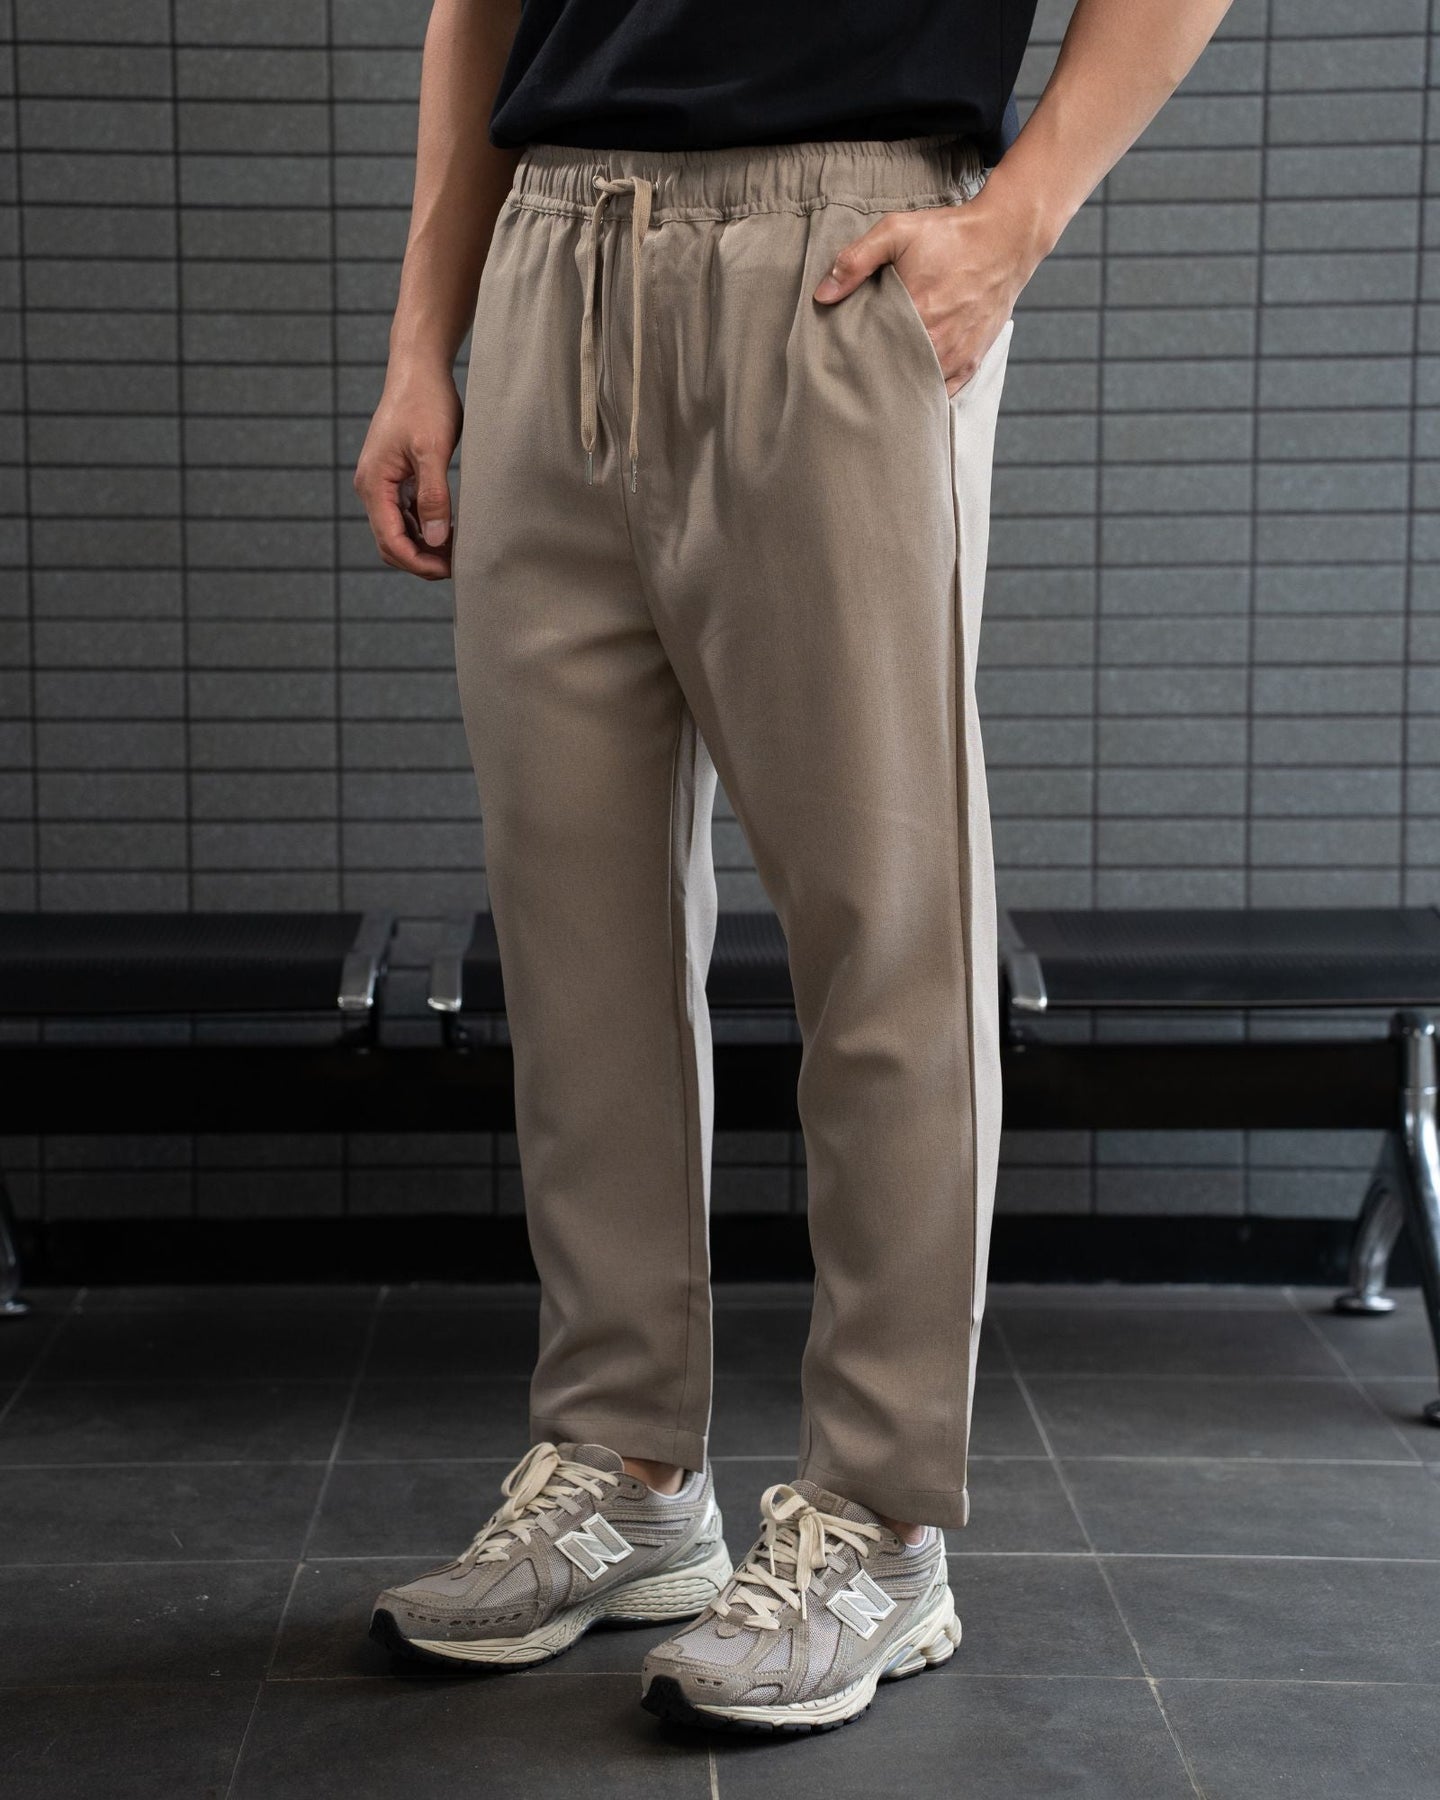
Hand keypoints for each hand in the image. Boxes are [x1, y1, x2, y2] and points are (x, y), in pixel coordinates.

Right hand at [353, 363, 462, 579]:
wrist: (419, 369)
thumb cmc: (425, 403)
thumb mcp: (433, 450)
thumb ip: (433, 496)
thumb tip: (435, 539)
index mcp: (374, 484)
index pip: (391, 542)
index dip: (419, 563)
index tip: (450, 569)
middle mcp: (372, 487)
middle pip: (391, 542)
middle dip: (421, 560)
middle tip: (457, 565)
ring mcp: (382, 483)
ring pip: (399, 530)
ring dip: (424, 546)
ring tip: (458, 550)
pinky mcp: (395, 476)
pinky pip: (406, 514)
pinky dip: (425, 527)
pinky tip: (450, 528)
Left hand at [814, 190, 1042, 396]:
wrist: (1007, 237)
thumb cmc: (952, 233)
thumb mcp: (898, 231)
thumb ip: (857, 260)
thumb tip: (822, 294)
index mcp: (915, 316)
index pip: (871, 355)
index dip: (854, 361)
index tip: (842, 359)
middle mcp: (938, 344)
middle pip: (893, 378)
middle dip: (875, 378)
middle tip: (856, 375)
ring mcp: (957, 357)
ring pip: (919, 389)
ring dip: (900, 389)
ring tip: (881, 384)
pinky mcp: (972, 362)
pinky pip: (945, 393)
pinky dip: (927, 393)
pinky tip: (911, 388)